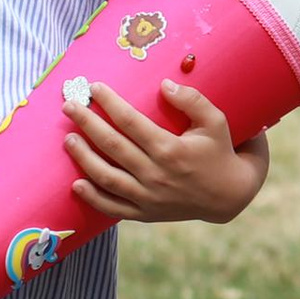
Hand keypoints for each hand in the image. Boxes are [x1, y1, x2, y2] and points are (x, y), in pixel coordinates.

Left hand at [66, 82, 266, 225]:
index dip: (109, 103)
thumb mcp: (217, 122)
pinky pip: (113, 208)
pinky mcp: (146, 214)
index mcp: (171, 149)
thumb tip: (164, 84)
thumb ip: (192, 100)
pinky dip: (93, 197)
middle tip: (69, 105)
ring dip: (83, 157)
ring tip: (69, 139)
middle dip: (86, 122)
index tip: (94, 89)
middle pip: (112, 145)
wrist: (230, 195)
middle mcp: (156, 174)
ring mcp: (149, 197)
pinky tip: (77, 183)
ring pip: (106, 176)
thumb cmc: (221, 153)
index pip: (130, 122)